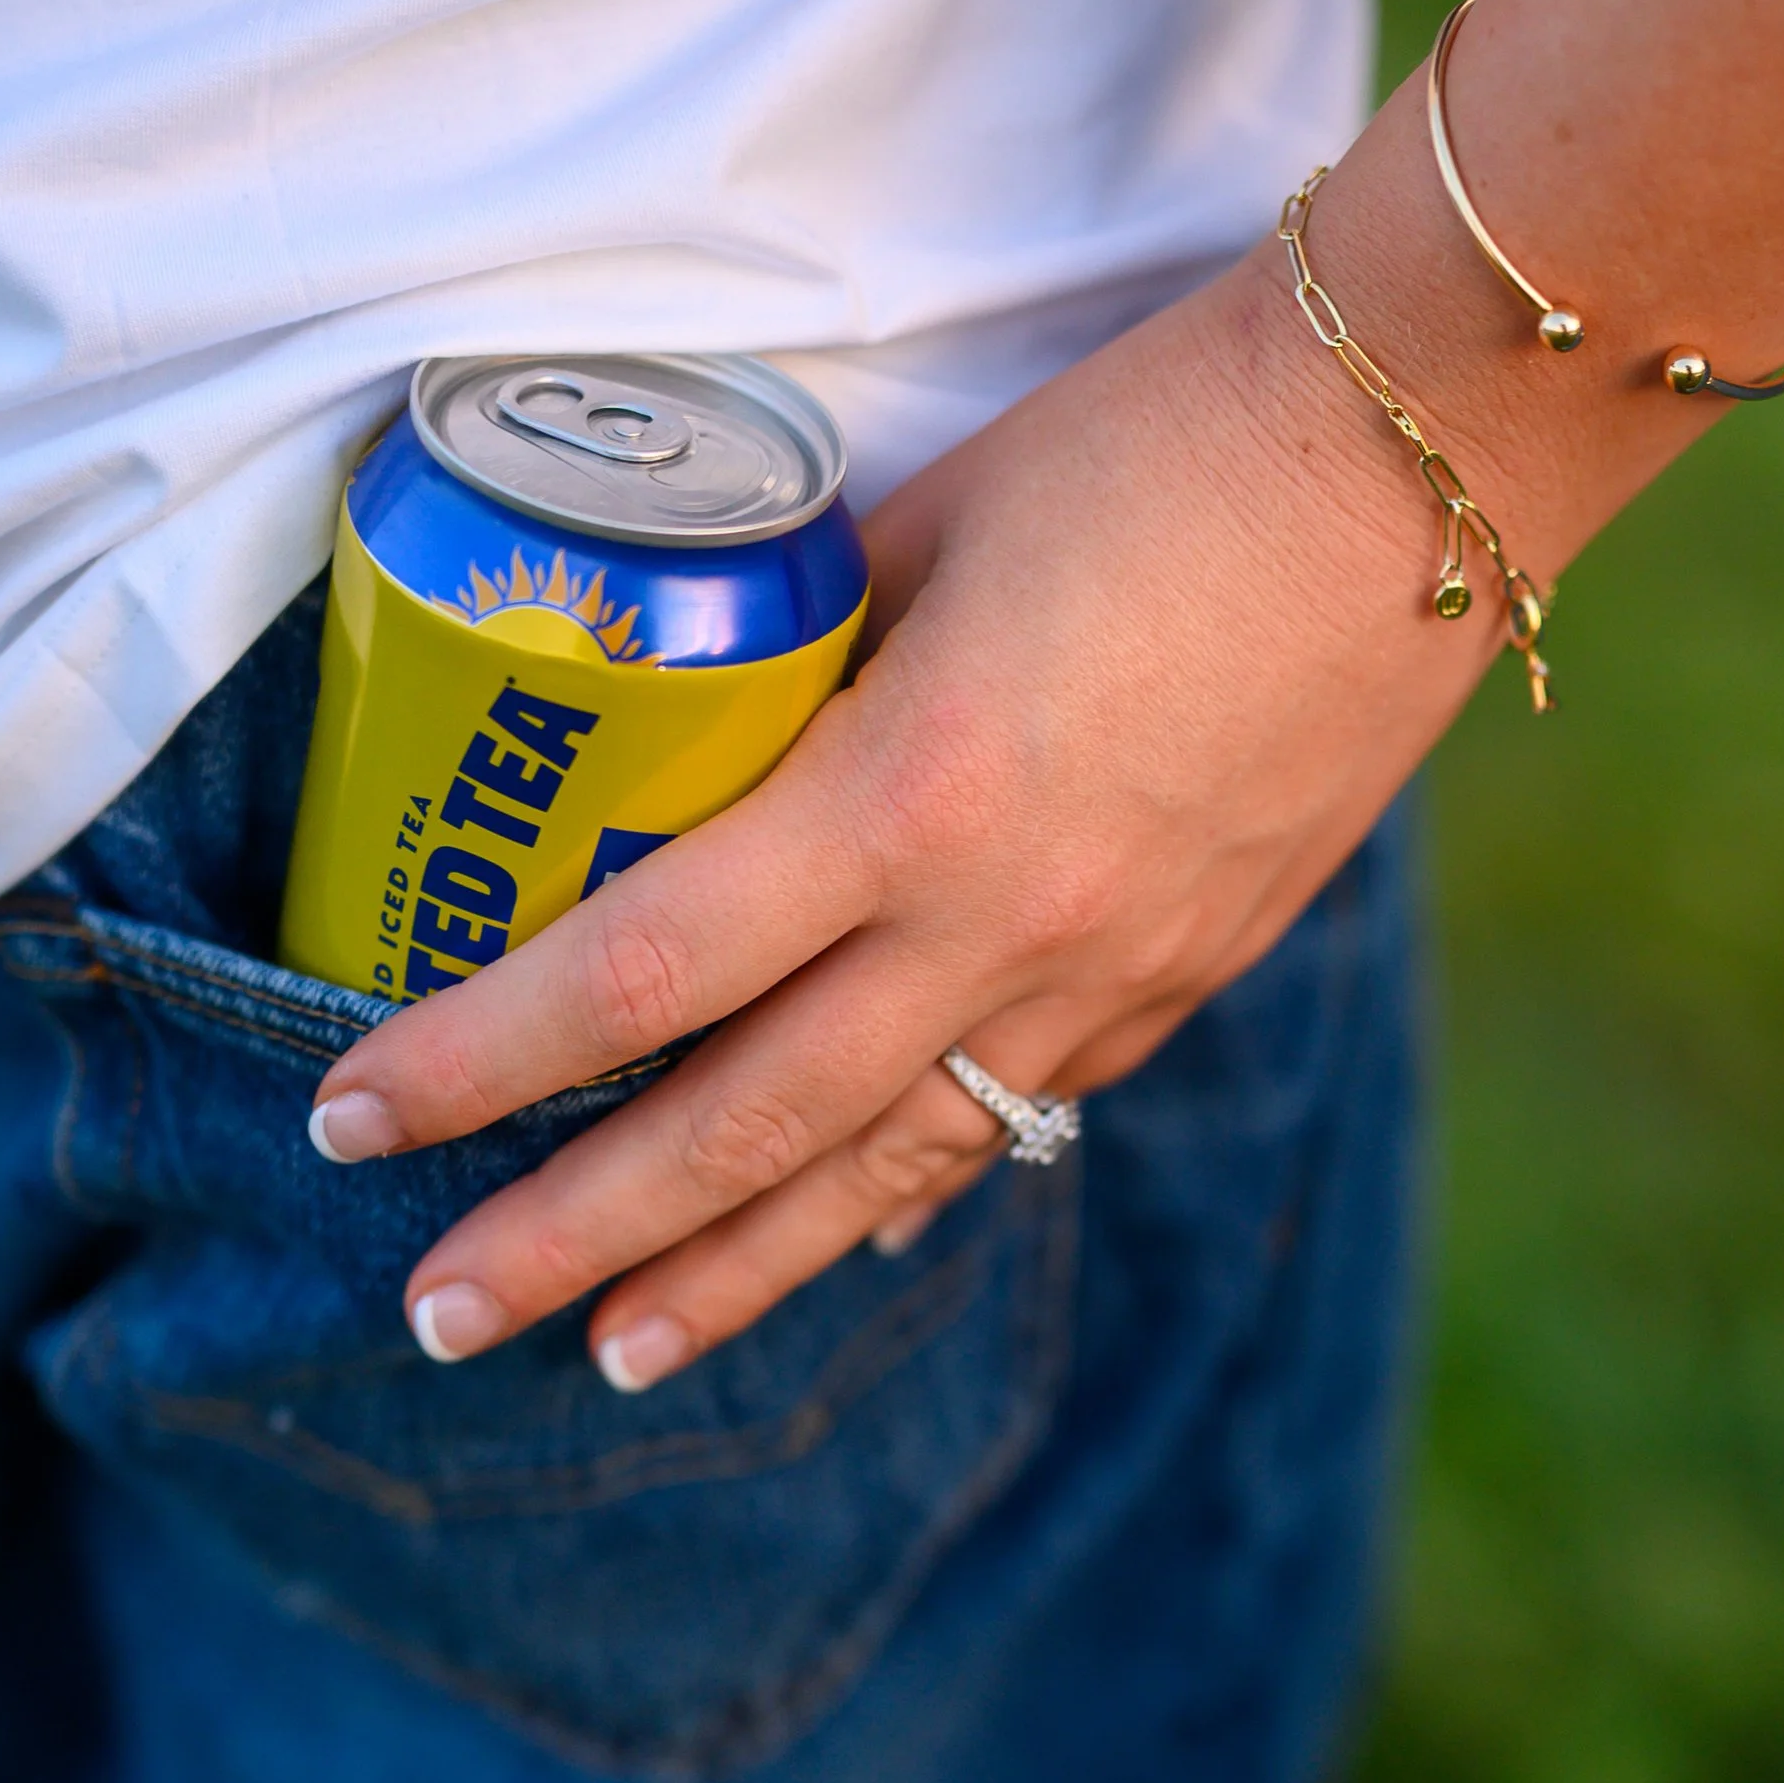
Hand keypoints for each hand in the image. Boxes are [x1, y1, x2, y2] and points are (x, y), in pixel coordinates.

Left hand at [306, 227, 1533, 1386]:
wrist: (1432, 461)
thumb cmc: (1163, 438)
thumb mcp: (931, 527)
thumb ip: (805, 652)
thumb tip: (697, 726)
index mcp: (910, 798)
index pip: (638, 974)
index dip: (478, 1064)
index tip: (351, 1125)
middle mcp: (1004, 927)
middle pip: (742, 1130)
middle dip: (574, 1235)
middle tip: (439, 1316)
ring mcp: (1110, 975)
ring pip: (885, 1168)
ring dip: (735, 1270)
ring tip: (615, 1345)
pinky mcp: (1189, 975)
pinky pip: (1011, 1117)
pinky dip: (899, 1189)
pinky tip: (836, 1230)